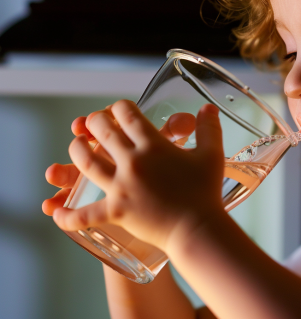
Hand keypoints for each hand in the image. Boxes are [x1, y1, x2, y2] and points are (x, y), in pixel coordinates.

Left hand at [50, 100, 224, 251]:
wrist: (198, 228)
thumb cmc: (205, 191)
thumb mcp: (211, 154)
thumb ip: (209, 127)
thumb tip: (208, 107)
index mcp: (154, 146)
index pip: (127, 114)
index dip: (119, 107)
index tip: (120, 109)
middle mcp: (133, 162)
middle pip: (103, 132)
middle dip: (95, 121)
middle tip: (95, 122)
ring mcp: (121, 188)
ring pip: (86, 163)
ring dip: (76, 150)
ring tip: (75, 144)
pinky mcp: (116, 212)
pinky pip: (84, 215)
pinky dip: (67, 215)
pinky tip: (55, 210)